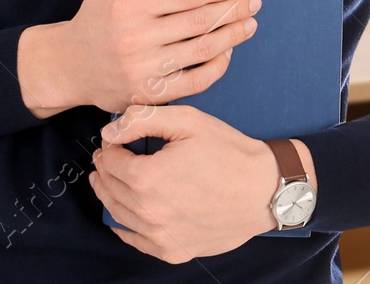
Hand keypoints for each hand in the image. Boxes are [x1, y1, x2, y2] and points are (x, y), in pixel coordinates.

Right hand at [17, 0, 261, 116]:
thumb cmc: (98, 17)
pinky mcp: (148, 95)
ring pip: (201, 51)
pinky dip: (216, 68)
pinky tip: (228, 53)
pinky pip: (194, 82)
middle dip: (233, 9)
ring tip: (249, 24)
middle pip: (200, 22)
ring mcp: (143, 70)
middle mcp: (136, 39)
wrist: (70, 65)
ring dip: (232, 36)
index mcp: (129, 7)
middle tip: (253, 2)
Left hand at [91, 105, 315, 261]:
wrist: (265, 190)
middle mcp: (148, 211)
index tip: (114, 141)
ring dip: (109, 195)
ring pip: (118, 215)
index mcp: (148, 177)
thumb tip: (109, 131)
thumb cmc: (230, 153)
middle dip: (105, 170)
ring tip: (108, 181)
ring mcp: (160, 235)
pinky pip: (135, 241)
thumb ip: (143, 119)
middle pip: (110, 188)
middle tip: (107, 158)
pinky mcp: (173, 250)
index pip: (110, 161)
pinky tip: (123, 216)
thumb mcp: (189, 121)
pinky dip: (123, 226)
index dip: (109, 147)